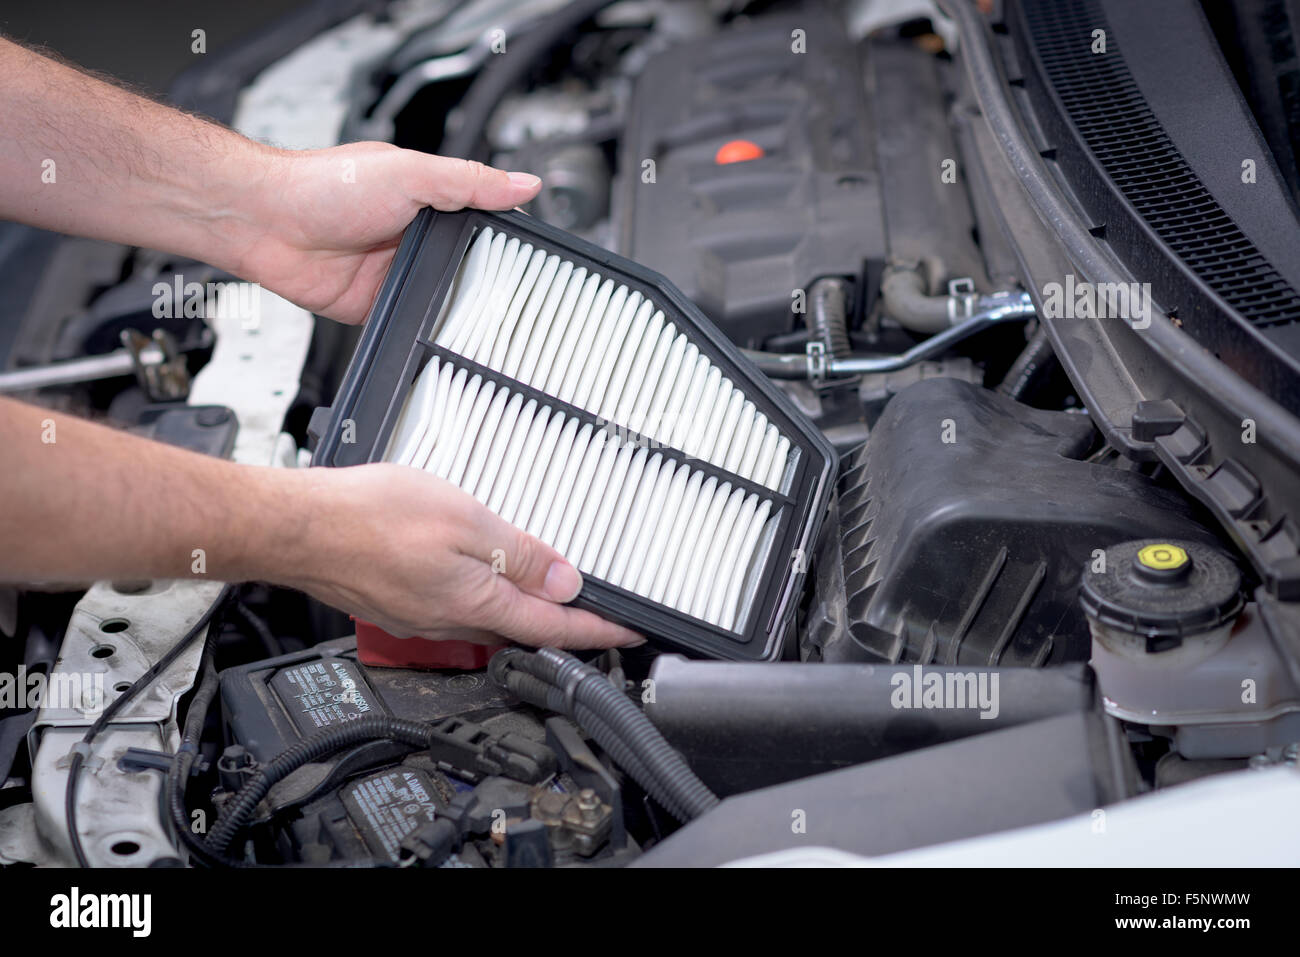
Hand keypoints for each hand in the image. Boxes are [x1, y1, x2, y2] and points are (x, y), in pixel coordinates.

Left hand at [237, 143, 541, 323]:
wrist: (267, 223)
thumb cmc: (323, 185)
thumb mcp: (410, 173)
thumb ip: (469, 181)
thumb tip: (523, 184)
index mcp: (427, 197)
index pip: (481, 218)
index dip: (505, 234)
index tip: (533, 252)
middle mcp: (413, 234)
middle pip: (465, 263)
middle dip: (480, 275)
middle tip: (503, 288)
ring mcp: (394, 271)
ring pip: (440, 295)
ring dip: (448, 300)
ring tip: (467, 306)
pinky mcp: (376, 304)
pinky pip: (408, 321)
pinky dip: (418, 325)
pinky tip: (428, 320)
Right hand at [284, 463, 643, 649]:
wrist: (297, 528)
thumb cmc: (368, 518)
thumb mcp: (465, 520)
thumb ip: (520, 552)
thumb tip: (565, 580)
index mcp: (476, 603)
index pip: (555, 629)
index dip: (598, 631)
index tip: (628, 633)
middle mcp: (451, 620)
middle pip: (524, 629)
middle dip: (563, 622)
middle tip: (597, 609)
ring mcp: (423, 616)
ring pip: (490, 617)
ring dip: (523, 606)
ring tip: (548, 588)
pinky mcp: (400, 603)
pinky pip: (458, 606)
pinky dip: (484, 593)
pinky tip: (482, 570)